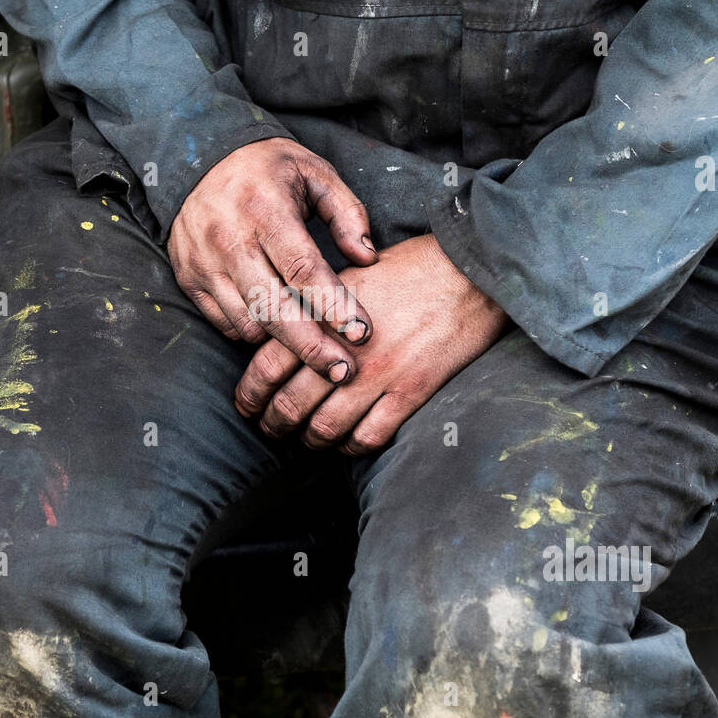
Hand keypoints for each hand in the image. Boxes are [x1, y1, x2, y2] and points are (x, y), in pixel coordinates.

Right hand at [169, 137, 377, 383]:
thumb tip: (366, 259)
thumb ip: (346, 213)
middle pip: (274, 309)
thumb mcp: (314, 172)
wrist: (199, 159)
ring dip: (284, 342)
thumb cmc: (268, 169)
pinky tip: (278, 326)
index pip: (303, 269)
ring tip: (316, 349)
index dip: (334, 306)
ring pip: (249, 323)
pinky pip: (226, 323)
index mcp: (265, 208)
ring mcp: (204, 262)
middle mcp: (229, 238)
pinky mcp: (189, 279)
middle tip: (343, 370)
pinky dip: (254, 331)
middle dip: (312, 347)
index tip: (361, 333)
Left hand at [234, 235, 510, 453]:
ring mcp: (378, 374)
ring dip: (308, 441)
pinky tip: (346, 444)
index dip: (249, 393)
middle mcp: (345, 348)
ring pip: (325, 428)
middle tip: (270, 430)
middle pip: (290, 403)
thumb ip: (316, 307)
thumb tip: (284, 332)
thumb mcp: (350, 276)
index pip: (267, 364)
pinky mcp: (411, 392)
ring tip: (305, 441)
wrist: (470, 272)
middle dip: (273, 424)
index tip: (246, 405)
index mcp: (324, 316)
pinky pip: (368, 436)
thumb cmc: (410, 269)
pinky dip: (350, 448)